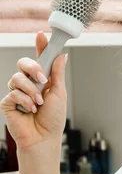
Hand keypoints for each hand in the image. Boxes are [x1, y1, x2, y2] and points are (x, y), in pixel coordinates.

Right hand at [1, 32, 67, 149]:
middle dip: (33, 68)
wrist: (43, 138)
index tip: (41, 35)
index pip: (40, 59)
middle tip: (43, 79)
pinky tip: (30, 110)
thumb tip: (62, 55)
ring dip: (31, 90)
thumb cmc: (53, 119)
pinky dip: (24, 101)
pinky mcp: (8, 102)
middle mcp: (28, 83)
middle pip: (23, 63)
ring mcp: (17, 92)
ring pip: (17, 77)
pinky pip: (12, 92)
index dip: (39, 46)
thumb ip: (57, 74)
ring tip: (39, 103)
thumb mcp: (59, 93)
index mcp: (42, 80)